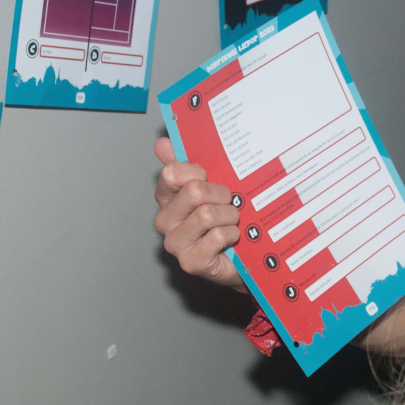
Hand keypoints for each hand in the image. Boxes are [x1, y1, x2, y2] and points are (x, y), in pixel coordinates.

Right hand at [153, 136, 244, 287]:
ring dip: (229, 216)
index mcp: (167, 197)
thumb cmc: (223, 219)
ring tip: (232, 221)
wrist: (241, 256)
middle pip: (194, 192)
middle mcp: (165, 220)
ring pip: (207, 214)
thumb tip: (162, 143)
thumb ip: (185, 164)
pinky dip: (232, 234)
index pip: (172, 173)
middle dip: (220, 194)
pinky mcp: (191, 262)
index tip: (208, 177)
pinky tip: (232, 238)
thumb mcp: (209, 186)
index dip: (198, 172)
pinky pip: (217, 237)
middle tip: (228, 202)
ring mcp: (176, 243)